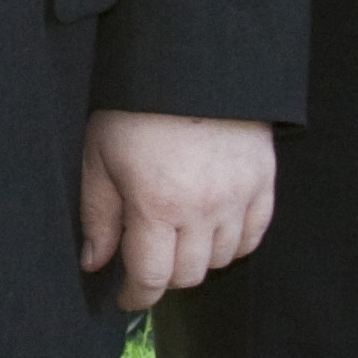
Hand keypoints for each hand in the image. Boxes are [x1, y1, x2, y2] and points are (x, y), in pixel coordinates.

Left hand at [77, 110, 277, 311]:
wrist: (189, 60)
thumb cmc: (136, 107)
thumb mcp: (99, 156)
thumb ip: (98, 215)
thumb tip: (94, 262)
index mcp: (157, 205)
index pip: (152, 278)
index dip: (136, 296)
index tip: (127, 297)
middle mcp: (202, 208)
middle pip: (188, 275)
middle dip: (163, 276)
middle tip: (148, 258)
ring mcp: (238, 196)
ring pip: (220, 259)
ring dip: (196, 258)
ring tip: (177, 236)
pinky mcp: (263, 181)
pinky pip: (253, 235)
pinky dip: (233, 242)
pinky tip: (212, 229)